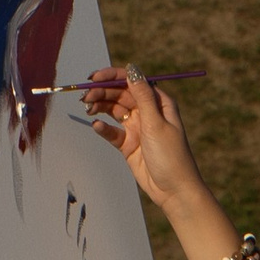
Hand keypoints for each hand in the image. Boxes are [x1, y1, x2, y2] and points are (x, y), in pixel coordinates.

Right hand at [85, 68, 210, 217]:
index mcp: (158, 102)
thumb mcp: (156, 122)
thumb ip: (142, 96)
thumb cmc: (171, 155)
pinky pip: (112, 131)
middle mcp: (147, 111)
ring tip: (87, 108)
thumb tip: (132, 69)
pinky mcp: (128, 144)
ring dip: (100, 107)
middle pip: (120, 95)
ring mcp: (137, 127)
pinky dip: (103, 128)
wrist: (173, 190)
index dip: (113, 77)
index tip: (94, 77)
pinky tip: (97, 126)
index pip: (132, 82)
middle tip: (85, 96)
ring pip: (114, 110)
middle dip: (102, 92)